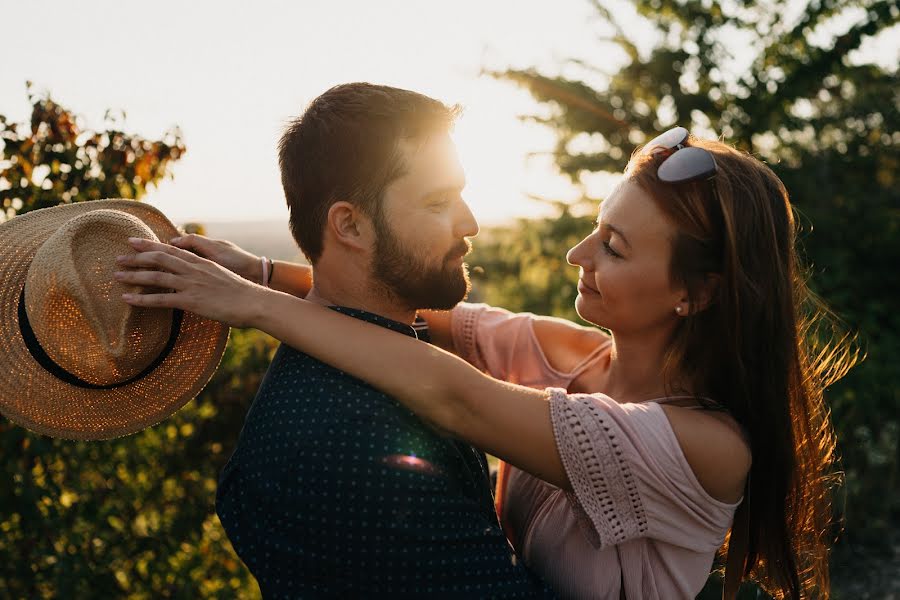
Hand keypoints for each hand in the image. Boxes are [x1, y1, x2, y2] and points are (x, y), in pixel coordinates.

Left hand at [115, 237, 267, 328]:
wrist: (254, 302)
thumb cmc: (243, 293)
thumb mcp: (223, 277)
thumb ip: (207, 275)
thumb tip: (200, 278)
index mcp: (202, 262)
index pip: (171, 250)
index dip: (150, 245)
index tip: (134, 242)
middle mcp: (194, 270)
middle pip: (159, 259)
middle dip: (137, 257)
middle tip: (119, 257)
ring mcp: (191, 284)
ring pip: (156, 277)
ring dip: (134, 276)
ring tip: (116, 276)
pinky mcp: (191, 300)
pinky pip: (161, 299)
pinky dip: (142, 299)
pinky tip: (127, 299)